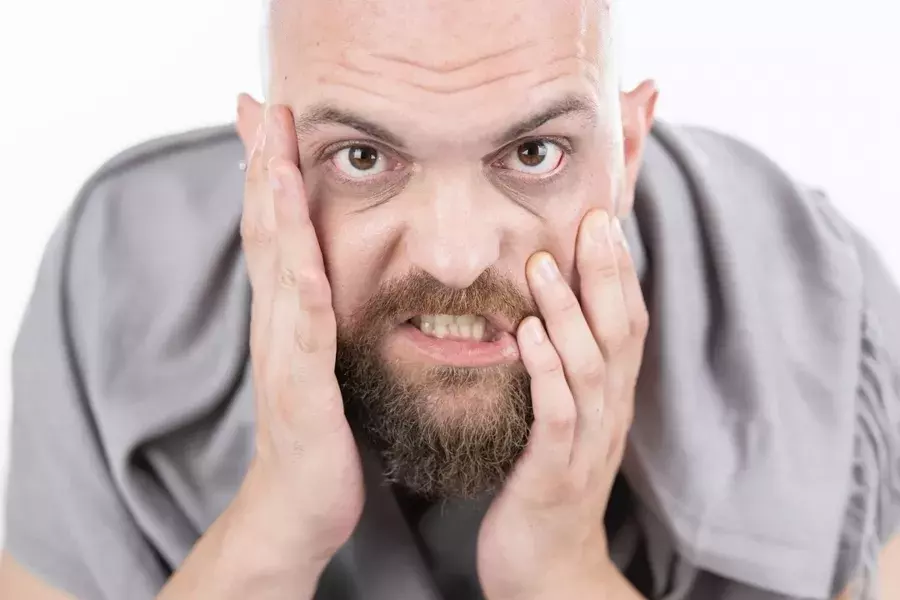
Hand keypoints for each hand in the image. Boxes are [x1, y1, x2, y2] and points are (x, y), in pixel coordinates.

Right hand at [236, 104, 363, 572]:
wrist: (300, 504)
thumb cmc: (320, 430)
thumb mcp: (321, 358)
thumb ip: (322, 312)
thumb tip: (331, 270)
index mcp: (287, 314)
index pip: (273, 229)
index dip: (268, 171)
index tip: (270, 117)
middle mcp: (277, 324)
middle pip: (265, 233)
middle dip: (263, 167)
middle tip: (262, 106)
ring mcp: (285, 356)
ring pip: (279, 272)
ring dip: (275, 215)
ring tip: (273, 158)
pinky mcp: (303, 393)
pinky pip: (306, 338)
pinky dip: (303, 297)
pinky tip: (305, 266)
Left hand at [477, 210, 648, 599]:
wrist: (546, 567)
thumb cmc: (547, 482)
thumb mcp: (564, 419)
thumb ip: (564, 369)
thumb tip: (546, 311)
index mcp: (610, 396)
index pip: (626, 320)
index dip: (619, 268)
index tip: (605, 215)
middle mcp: (608, 413)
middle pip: (619, 332)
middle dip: (606, 272)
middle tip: (592, 217)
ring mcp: (585, 444)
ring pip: (588, 367)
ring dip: (568, 312)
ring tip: (544, 264)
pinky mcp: (554, 473)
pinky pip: (556, 416)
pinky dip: (546, 372)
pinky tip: (527, 335)